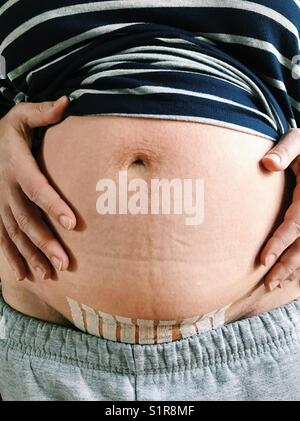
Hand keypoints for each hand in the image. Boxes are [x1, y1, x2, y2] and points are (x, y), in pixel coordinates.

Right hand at [0, 96, 75, 280]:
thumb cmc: (6, 132)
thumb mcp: (20, 116)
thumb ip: (42, 112)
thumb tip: (66, 102)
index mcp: (17, 166)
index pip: (37, 187)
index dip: (54, 205)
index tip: (73, 223)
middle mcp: (5, 189)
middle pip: (27, 219)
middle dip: (46, 242)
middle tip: (65, 262)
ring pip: (14, 235)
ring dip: (32, 256)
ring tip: (49, 275)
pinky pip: (1, 239)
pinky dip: (11, 258)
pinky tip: (23, 276)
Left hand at [260, 128, 299, 290]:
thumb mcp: (298, 140)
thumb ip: (284, 151)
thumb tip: (266, 164)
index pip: (295, 224)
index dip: (280, 243)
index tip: (263, 261)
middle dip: (287, 265)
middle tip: (269, 284)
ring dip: (294, 268)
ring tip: (276, 284)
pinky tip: (291, 274)